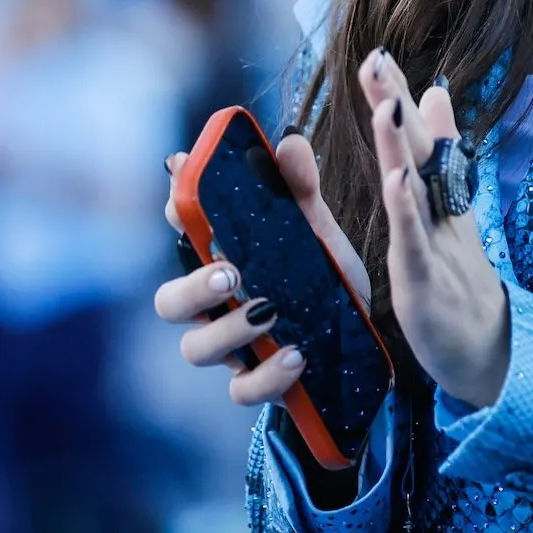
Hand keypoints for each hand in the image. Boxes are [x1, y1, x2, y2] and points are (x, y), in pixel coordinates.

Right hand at [154, 132, 369, 409]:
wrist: (362, 338)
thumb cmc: (323, 276)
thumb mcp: (319, 230)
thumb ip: (301, 190)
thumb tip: (289, 143)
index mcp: (225, 259)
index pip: (184, 232)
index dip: (176, 210)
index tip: (183, 192)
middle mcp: (217, 307)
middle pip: (170, 303)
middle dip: (192, 289)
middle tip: (229, 274)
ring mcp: (232, 348)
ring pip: (196, 349)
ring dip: (230, 332)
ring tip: (270, 313)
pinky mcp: (258, 383)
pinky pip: (241, 390)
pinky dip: (267, 374)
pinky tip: (295, 355)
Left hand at [358, 49, 511, 407]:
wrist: (489, 351)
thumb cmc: (460, 284)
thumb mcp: (445, 215)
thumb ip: (438, 157)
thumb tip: (432, 95)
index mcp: (436, 198)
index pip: (415, 138)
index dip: (397, 97)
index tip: (377, 54)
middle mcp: (439, 212)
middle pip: (417, 150)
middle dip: (395, 103)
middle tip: (377, 58)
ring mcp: (435, 245)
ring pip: (415, 188)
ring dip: (401, 144)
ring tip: (386, 103)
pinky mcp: (426, 281)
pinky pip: (414, 242)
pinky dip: (407, 210)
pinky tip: (396, 180)